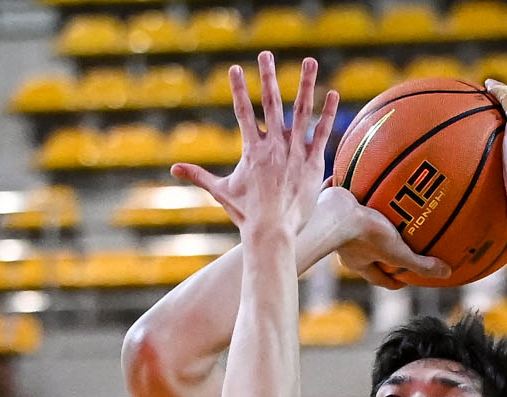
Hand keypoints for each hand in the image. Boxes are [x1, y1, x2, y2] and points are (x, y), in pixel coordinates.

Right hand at [171, 51, 336, 234]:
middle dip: (268, 75)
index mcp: (252, 149)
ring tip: (310, 60)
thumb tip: (173, 169)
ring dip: (305, 83)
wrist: (271, 232)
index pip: (242, 111)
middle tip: (266, 53)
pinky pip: (322, 133)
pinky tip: (333, 93)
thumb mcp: (221, 191)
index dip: (238, 88)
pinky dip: (327, 113)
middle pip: (271, 102)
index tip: (235, 68)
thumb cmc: (246, 214)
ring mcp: (295, 152)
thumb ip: (198, 176)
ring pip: (301, 110)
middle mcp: (273, 145)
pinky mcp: (312, 162)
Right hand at [313, 185, 450, 288]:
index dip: (394, 282)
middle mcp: (346, 249)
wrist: (334, 212)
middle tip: (395, 249)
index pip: (379, 279)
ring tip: (383, 214)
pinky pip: (346, 200)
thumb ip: (420, 263)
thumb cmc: (364, 234)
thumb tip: (446, 273)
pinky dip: (354, 193)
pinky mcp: (333, 206)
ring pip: (354, 229)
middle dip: (379, 255)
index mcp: (360, 263)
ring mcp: (338, 227)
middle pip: (365, 256)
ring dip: (367, 225)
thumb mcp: (397, 251)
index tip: (405, 280)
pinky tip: (364, 180)